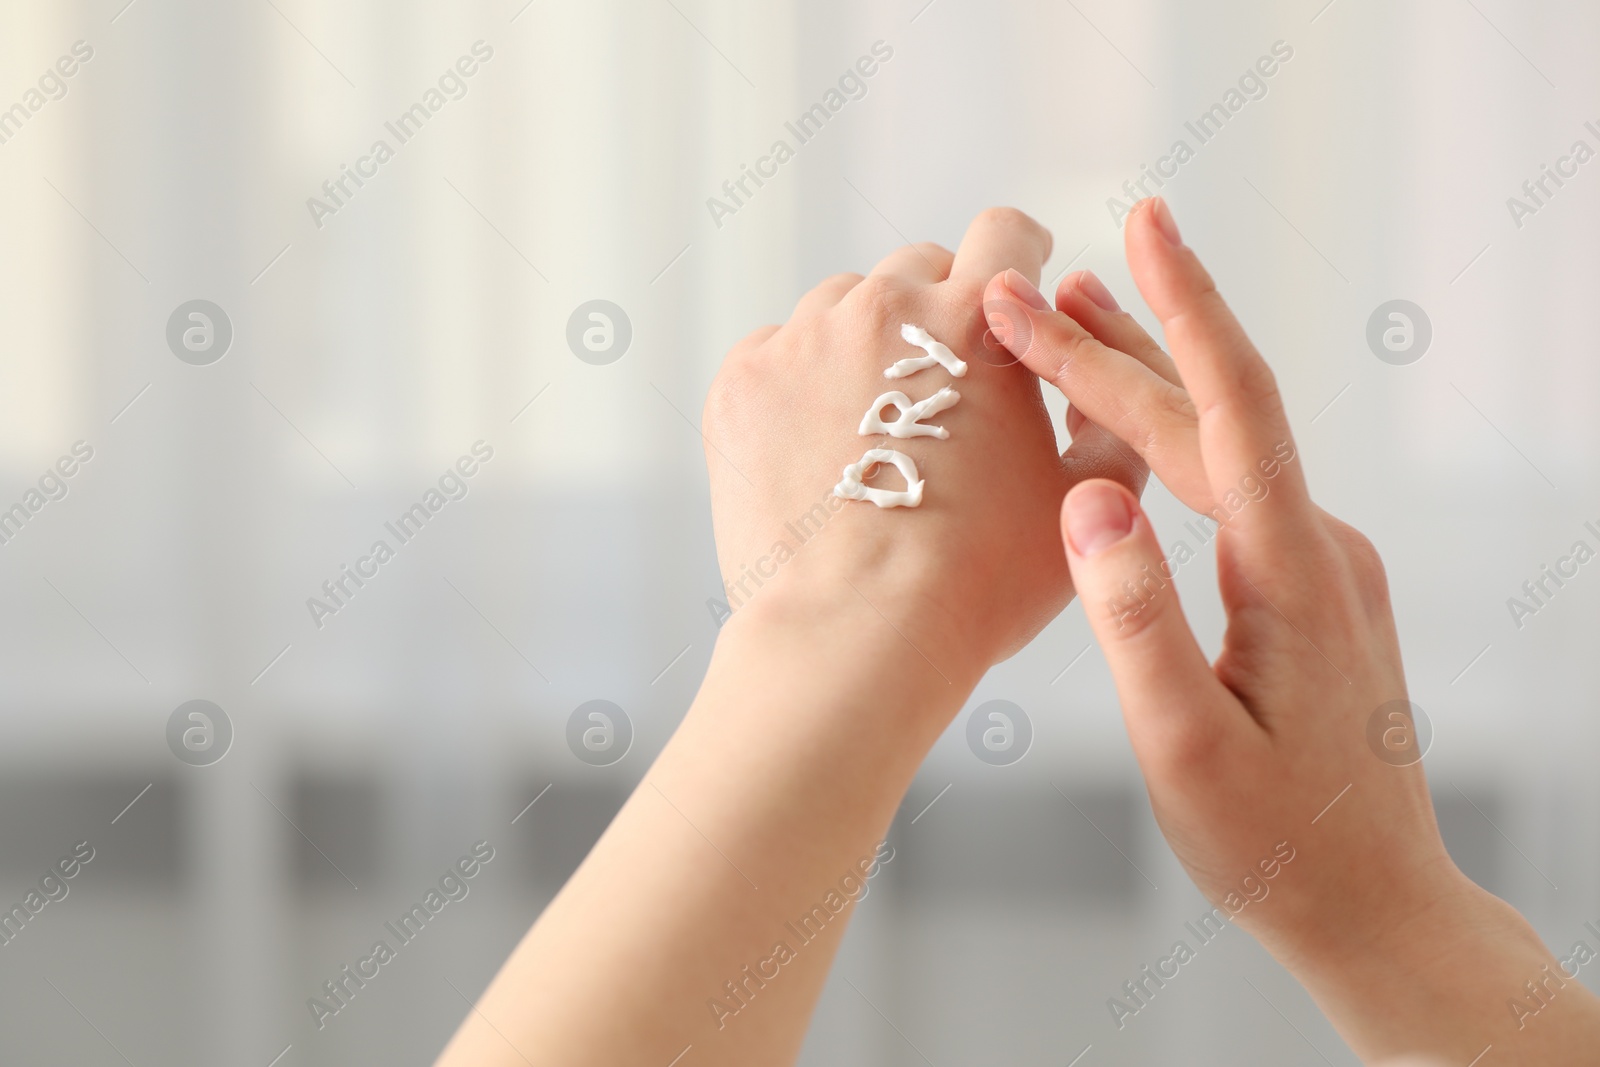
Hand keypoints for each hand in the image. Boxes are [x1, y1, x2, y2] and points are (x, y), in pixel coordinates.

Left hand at [702, 207, 1143, 683]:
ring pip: (842, 307)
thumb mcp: (1083, 498)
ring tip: (873, 433)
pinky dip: (798, 385)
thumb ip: (1104, 412)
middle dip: (937, 315)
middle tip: (942, 395)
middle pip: (918, 269)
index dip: (1015, 261)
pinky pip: (777, 350)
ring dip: (863, 347)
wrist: (855, 635)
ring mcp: (802, 338)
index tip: (1007, 294)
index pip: (1005, 234)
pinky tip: (818, 450)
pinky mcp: (743, 381)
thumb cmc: (976, 582)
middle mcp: (884, 307)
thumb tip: (1098, 366)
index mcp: (977, 321)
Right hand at [984, 198, 1599, 1061]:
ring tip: (1072, 313)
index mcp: (1293, 574)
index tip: (1143, 227)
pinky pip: (1230, 486)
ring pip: (1220, 446)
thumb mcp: (1186, 746)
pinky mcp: (1304, 586)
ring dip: (1144, 379)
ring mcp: (1317, 563)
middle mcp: (1317, 548)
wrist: (1373, 905)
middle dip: (1112, 349)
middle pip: (1210, 418)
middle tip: (1022, 296)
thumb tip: (1088, 499)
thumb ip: (1137, 619)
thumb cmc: (1274, 844)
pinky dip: (1166, 439)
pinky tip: (1124, 428)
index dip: (1183, 311)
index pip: (1233, 410)